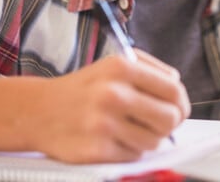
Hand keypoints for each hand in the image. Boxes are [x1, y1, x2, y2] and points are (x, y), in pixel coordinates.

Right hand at [30, 50, 189, 162]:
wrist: (38, 111)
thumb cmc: (84, 87)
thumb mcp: (114, 65)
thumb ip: (150, 70)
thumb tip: (177, 88)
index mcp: (122, 68)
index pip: (173, 90)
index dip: (181, 103)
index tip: (179, 109)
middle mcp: (113, 94)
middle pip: (170, 118)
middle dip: (170, 124)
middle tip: (160, 124)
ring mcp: (103, 124)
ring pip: (154, 141)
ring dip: (147, 138)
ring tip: (130, 129)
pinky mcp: (95, 149)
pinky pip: (133, 156)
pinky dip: (129, 150)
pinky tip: (114, 139)